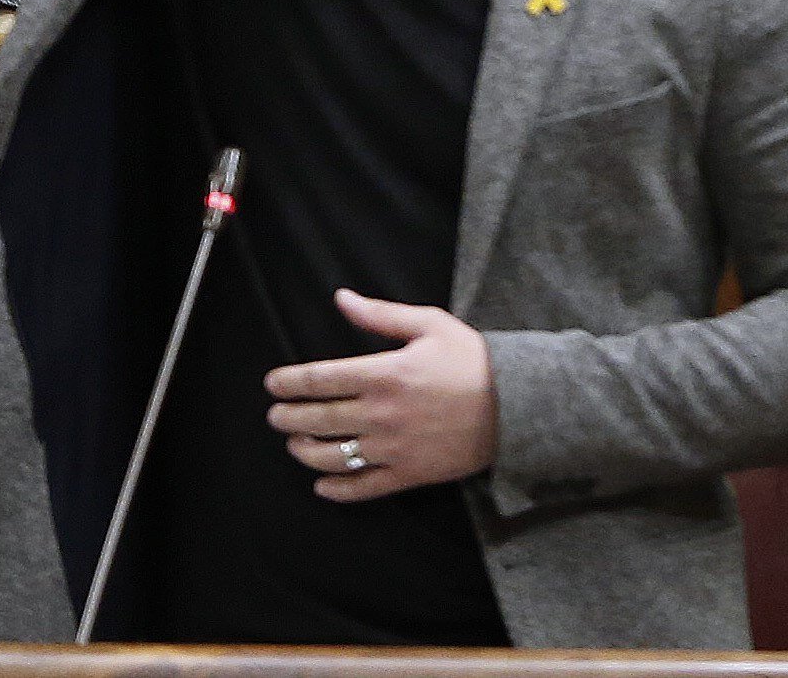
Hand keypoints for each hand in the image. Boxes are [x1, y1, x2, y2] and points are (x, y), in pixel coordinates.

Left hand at [264, 289, 497, 501]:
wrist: (514, 406)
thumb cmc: (470, 359)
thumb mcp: (427, 324)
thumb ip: (379, 314)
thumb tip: (341, 298)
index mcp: (383, 374)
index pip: (321, 379)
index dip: (290, 382)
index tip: (272, 384)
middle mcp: (382, 414)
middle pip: (321, 418)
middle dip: (289, 418)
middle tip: (274, 416)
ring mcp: (394, 448)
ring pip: (336, 456)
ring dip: (306, 452)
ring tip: (293, 445)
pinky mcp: (410, 474)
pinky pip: (367, 487)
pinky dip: (339, 490)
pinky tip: (322, 486)